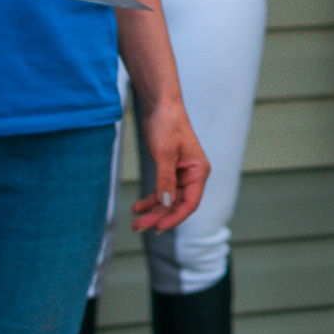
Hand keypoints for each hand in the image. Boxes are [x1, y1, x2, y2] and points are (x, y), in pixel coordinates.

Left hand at [132, 98, 209, 230]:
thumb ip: (165, 179)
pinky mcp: (170, 171)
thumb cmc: (167, 124)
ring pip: (168, 200)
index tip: (158, 227)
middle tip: (139, 226)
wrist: (160, 106)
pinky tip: (138, 206)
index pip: (190, 202)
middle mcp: (192, 175)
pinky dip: (151, 200)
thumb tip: (165, 203)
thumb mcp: (164, 153)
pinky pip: (162, 191)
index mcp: (198, 171)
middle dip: (159, 216)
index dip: (175, 217)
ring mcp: (181, 174)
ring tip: (136, 221)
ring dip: (153, 211)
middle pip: (177, 204)